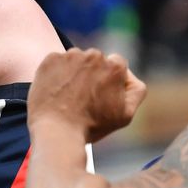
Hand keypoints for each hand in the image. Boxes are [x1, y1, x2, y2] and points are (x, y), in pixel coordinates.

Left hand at [28, 49, 146, 142]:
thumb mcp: (125, 114)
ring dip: (73, 72)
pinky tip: (55, 91)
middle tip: (82, 97)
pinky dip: (55, 73)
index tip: (100, 94)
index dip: (109, 80)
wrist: (56, 131)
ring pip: (75, 61)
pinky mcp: (50, 60)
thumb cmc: (91, 126)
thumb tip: (130, 77)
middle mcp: (95, 56)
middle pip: (95, 61)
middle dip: (91, 74)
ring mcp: (71, 56)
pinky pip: (56, 63)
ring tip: (67, 96)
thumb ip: (136, 91)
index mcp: (115, 66)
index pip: (116, 64)